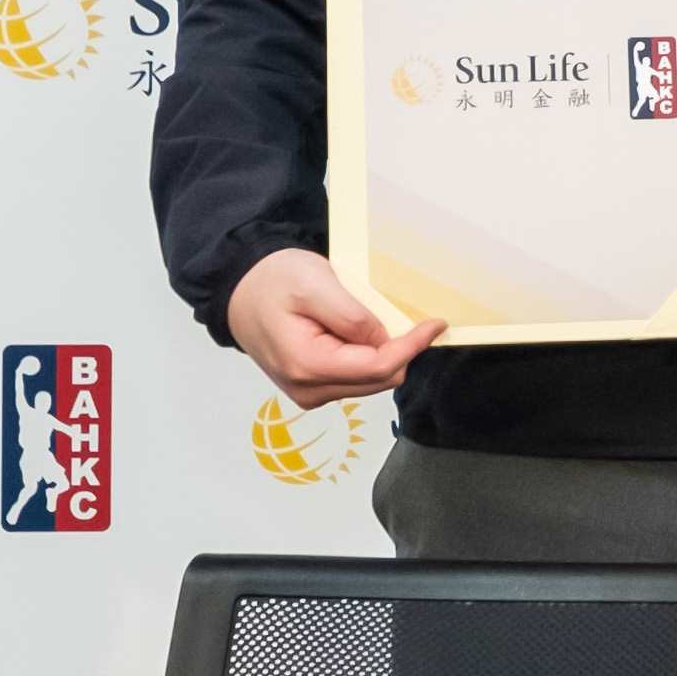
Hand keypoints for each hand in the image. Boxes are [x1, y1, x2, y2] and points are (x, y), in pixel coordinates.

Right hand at [227, 249, 441, 407]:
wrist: (240, 291)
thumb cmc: (272, 282)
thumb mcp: (314, 284)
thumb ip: (352, 316)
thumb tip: (385, 339)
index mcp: (308, 365)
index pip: (379, 367)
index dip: (413, 345)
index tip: (436, 324)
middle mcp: (309, 390)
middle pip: (380, 379)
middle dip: (399, 349)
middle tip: (401, 314)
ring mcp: (311, 393)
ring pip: (372, 380)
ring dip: (382, 352)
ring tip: (363, 317)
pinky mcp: (314, 388)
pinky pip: (357, 377)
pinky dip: (367, 356)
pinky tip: (354, 331)